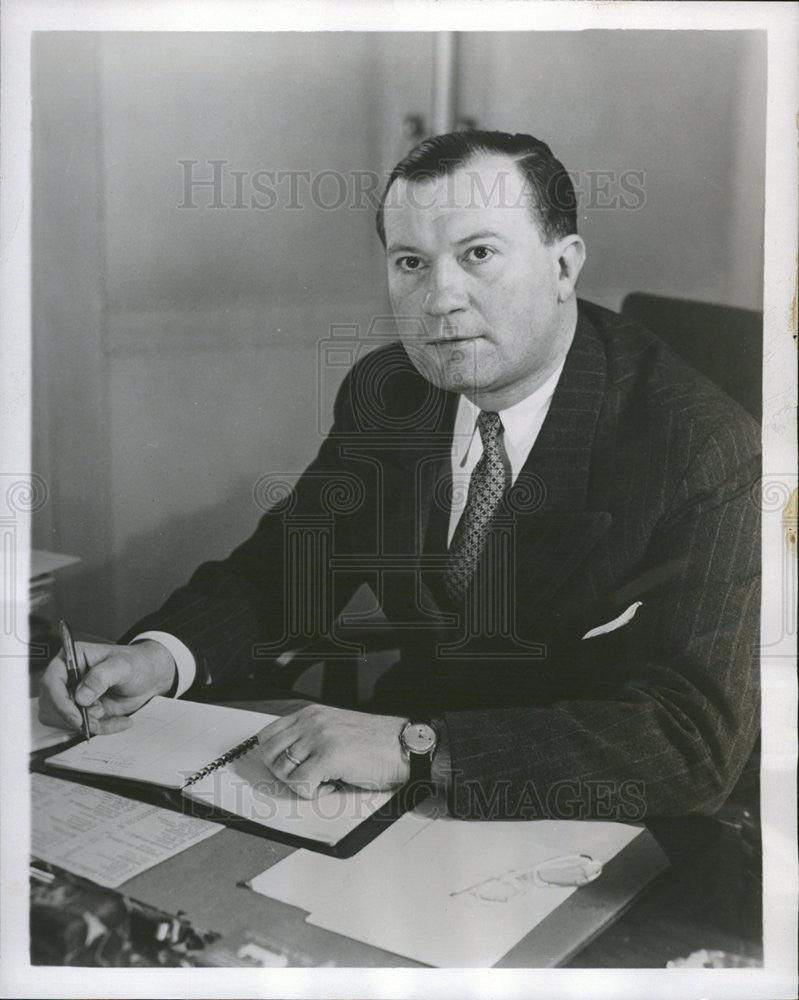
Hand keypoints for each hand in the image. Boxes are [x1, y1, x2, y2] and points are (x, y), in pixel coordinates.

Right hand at [38, 640, 176, 734]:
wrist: (149, 677)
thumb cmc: (136, 663)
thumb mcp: (123, 666)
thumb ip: (101, 677)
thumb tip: (80, 697)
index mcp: (72, 658)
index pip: (51, 681)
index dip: (59, 701)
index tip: (75, 716)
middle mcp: (68, 678)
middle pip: (51, 705)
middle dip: (72, 717)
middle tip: (96, 719)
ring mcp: (74, 696)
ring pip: (63, 720)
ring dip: (86, 724)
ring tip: (108, 715)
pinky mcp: (83, 711)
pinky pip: (83, 728)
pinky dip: (101, 728)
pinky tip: (121, 721)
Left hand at [257, 704, 409, 797]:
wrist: (404, 745)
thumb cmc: (376, 742)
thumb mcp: (336, 729)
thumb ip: (310, 737)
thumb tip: (285, 760)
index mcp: (311, 714)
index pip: (268, 735)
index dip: (273, 758)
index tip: (287, 770)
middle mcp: (312, 721)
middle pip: (269, 754)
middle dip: (283, 773)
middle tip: (307, 778)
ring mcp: (319, 736)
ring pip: (283, 771)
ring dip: (300, 784)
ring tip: (324, 781)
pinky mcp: (329, 755)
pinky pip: (301, 785)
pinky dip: (314, 794)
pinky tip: (333, 786)